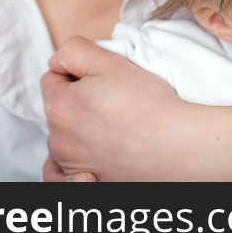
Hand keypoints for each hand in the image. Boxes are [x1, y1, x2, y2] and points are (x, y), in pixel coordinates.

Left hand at [41, 36, 192, 179]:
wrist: (178, 145)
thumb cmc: (149, 105)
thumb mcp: (110, 62)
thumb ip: (74, 51)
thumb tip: (58, 60)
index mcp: (59, 107)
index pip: (53, 77)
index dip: (79, 72)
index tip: (105, 79)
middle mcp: (58, 140)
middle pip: (60, 107)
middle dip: (79, 99)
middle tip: (115, 98)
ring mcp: (71, 164)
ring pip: (68, 134)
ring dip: (83, 126)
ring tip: (119, 122)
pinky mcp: (87, 181)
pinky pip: (72, 165)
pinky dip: (84, 154)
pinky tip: (103, 148)